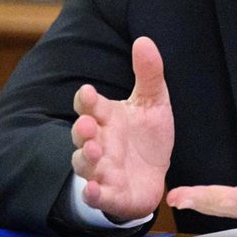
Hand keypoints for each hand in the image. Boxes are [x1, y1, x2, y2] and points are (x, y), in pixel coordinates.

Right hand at [71, 36, 173, 220]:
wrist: (155, 174)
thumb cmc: (147, 136)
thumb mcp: (153, 102)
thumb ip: (149, 74)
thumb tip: (144, 40)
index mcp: (107, 117)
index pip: (89, 105)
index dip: (86, 99)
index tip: (89, 92)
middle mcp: (99, 142)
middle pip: (82, 135)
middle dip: (81, 131)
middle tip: (86, 125)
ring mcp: (102, 169)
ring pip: (84, 164)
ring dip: (86, 159)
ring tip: (94, 152)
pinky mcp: (111, 194)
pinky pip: (97, 196)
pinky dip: (92, 194)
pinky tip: (93, 190)